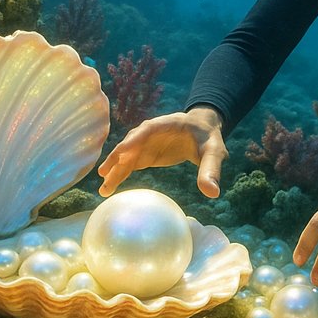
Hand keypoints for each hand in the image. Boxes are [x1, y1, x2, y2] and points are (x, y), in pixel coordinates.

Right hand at [98, 106, 227, 197]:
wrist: (202, 131)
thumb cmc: (208, 138)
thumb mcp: (214, 152)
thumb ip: (211, 169)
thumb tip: (213, 193)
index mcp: (165, 125)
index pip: (146, 131)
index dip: (134, 140)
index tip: (122, 152)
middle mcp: (149, 133)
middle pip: (130, 145)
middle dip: (117, 158)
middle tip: (104, 174)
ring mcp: (144, 144)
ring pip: (125, 157)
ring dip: (114, 171)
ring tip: (103, 189)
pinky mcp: (144, 155)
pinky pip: (128, 165)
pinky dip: (119, 174)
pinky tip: (109, 187)